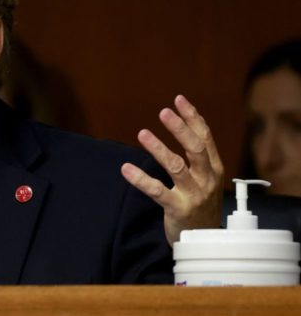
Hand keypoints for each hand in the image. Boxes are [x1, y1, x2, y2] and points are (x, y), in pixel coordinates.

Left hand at [121, 95, 223, 245]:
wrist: (205, 240)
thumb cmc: (202, 203)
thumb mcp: (206, 177)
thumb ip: (198, 155)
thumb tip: (187, 122)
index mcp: (214, 168)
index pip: (205, 137)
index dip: (192, 118)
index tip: (178, 99)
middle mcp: (207, 179)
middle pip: (195, 149)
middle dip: (180, 128)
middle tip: (164, 112)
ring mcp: (194, 195)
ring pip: (176, 167)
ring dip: (159, 149)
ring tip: (142, 133)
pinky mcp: (178, 209)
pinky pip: (157, 191)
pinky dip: (141, 179)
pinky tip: (126, 168)